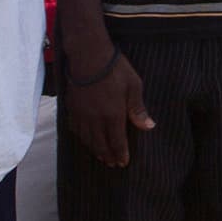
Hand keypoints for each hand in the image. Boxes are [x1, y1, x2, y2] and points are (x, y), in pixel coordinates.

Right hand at [62, 50, 154, 167]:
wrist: (88, 56)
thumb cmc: (115, 69)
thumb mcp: (134, 86)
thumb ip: (138, 109)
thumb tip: (149, 127)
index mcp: (113, 115)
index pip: (117, 142)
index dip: (121, 154)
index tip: (123, 163)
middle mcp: (96, 119)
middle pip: (101, 144)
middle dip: (108, 156)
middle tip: (113, 164)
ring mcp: (82, 114)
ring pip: (87, 139)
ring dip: (95, 150)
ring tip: (101, 157)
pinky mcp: (72, 108)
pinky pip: (76, 129)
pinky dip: (82, 138)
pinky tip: (85, 140)